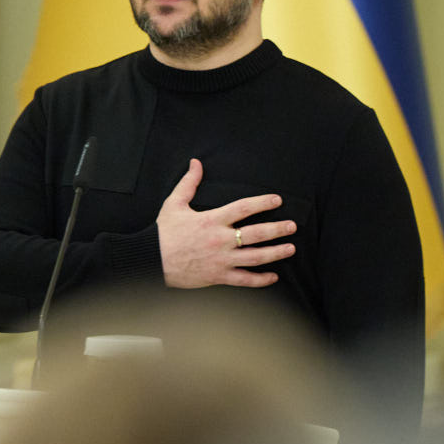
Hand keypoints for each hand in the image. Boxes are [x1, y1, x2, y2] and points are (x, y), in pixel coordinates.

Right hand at [156, 159, 295, 288]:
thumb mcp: (174, 204)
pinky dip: (260, 280)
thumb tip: (196, 163)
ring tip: (290, 248)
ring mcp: (221, 260)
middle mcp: (221, 240)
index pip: (243, 208)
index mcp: (212, 220)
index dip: (262, 202)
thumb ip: (189, 183)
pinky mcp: (218, 277)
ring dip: (276, 253)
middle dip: (277, 229)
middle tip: (292, 226)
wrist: (151, 261)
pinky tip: (273, 277)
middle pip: (256, 233)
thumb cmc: (163, 233)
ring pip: (255, 257)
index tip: (277, 200)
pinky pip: (244, 280)